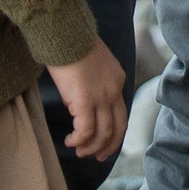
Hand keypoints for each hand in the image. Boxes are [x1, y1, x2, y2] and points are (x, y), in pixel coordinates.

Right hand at [51, 42, 128, 162]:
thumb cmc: (72, 44)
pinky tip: (70, 141)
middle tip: (97, 156)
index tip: (104, 140)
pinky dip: (79, 140)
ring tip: (79, 151)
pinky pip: (86, 130)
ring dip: (91, 147)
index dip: (114, 130)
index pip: (121, 112)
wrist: (66, 33)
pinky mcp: (86, 101)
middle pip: (118, 127)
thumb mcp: (92, 62)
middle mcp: (114, 90)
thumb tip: (82, 98)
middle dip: (108, 146)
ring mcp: (102, 97)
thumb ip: (93, 80)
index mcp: (118, 78)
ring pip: (103, 133)